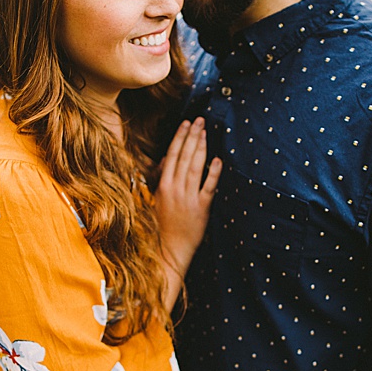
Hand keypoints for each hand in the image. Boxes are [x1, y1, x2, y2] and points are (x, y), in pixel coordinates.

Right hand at [154, 117, 220, 278]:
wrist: (169, 250)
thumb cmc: (160, 226)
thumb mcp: (153, 200)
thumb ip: (158, 180)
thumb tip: (163, 162)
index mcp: (162, 186)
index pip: (171, 156)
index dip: (179, 138)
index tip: (185, 123)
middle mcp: (175, 189)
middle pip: (184, 157)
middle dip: (192, 136)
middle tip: (199, 120)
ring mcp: (189, 198)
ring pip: (196, 168)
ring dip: (201, 148)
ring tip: (206, 132)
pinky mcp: (202, 209)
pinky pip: (209, 187)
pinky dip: (214, 173)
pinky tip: (218, 159)